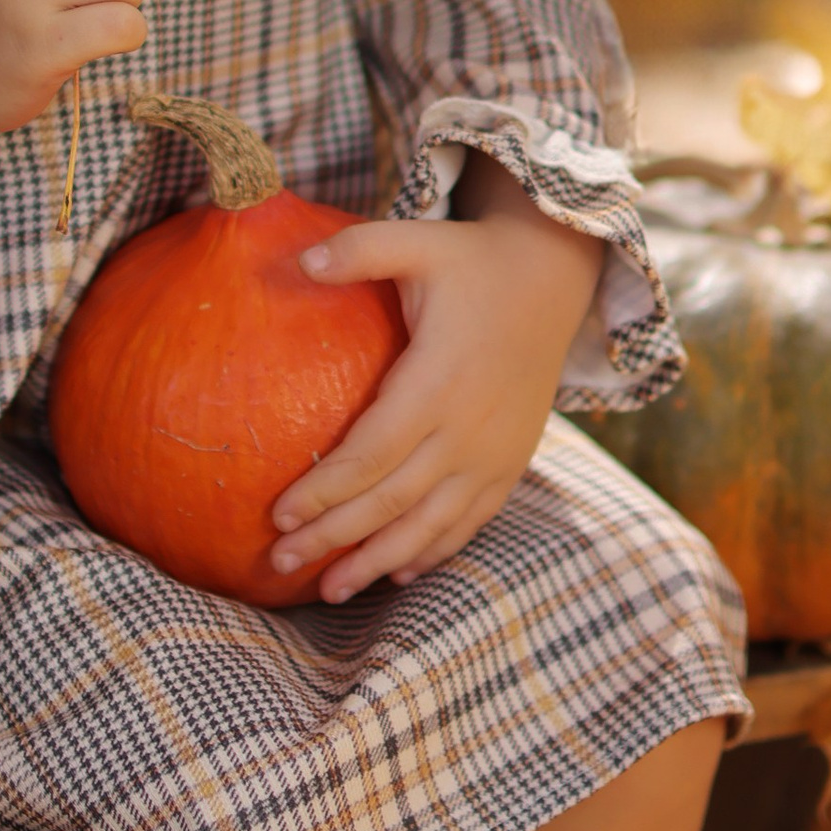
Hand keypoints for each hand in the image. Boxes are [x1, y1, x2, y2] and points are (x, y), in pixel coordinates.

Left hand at [267, 173, 602, 604]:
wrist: (553, 279)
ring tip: (332, 590)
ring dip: (379, 559)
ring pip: (432, 523)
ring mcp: (495, 452)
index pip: (371, 453)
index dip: (324, 491)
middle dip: (335, 537)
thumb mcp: (418, 241)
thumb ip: (359, 249)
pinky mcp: (511, 461)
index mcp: (438, 382)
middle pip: (392, 500)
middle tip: (281, 562)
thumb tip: (297, 261)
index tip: (277, 514)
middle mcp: (469, 428)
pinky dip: (435, 549)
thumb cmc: (471, 260)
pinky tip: (399, 571)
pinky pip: (471, 519)